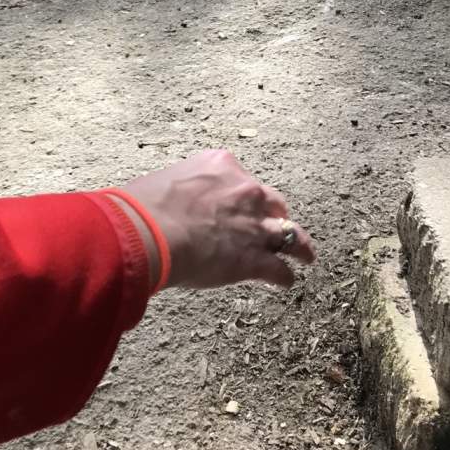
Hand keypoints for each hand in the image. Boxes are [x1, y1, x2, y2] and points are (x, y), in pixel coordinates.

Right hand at [121, 149, 315, 288]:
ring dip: (301, 246)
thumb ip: (180, 192)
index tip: (237, 205)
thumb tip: (167, 206)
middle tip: (273, 226)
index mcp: (221, 165)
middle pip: (272, 201)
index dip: (241, 195)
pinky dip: (283, 278)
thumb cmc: (142, 207)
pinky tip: (284, 283)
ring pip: (290, 234)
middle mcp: (245, 190)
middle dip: (274, 214)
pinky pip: (279, 271)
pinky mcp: (254, 259)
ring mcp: (254, 225)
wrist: (148, 231)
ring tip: (307, 256)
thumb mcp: (164, 183)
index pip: (241, 178)